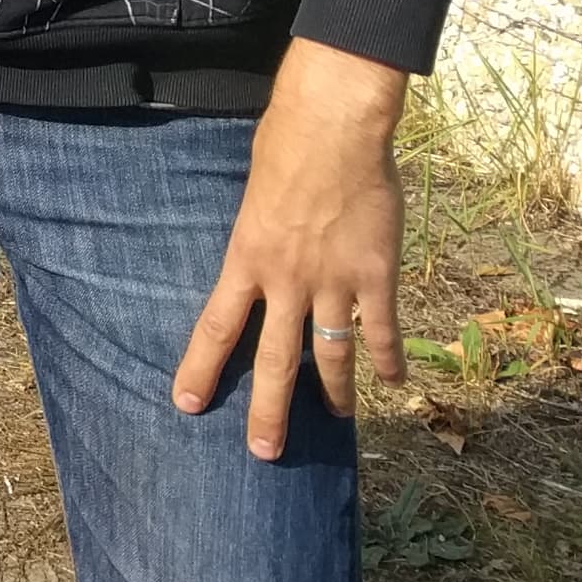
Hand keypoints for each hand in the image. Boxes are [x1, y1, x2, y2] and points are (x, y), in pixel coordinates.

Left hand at [173, 38, 409, 459]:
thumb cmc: (285, 148)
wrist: (333, 129)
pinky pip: (383, 330)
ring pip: (331, 356)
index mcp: (246, 260)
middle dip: (268, 411)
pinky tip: (394, 382)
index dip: (200, 369)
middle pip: (273, 360)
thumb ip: (256, 240)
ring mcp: (334, 283)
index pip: (215, 327)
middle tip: (264, 452)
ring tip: (336, 422)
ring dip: (334, 394)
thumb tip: (260, 260)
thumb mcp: (252, 199)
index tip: (187, 405)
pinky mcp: (376, 277)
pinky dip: (390, 359)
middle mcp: (287, 282)